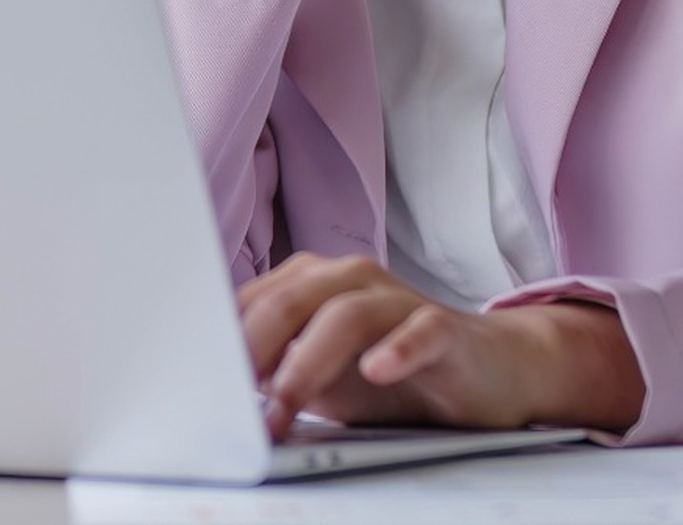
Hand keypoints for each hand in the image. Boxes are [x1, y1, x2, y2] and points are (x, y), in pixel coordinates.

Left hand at [239, 253, 643, 439]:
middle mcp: (350, 280)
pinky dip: (397, 349)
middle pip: (291, 298)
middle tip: (232, 397)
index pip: (253, 302)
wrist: (487, 369)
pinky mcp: (446, 329)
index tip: (194, 379)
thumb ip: (275, 374)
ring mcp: (399, 300)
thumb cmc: (392, 371)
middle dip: (257, 348)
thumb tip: (215, 396)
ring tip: (288, 402)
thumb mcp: (323, 378)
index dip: (221, 340)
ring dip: (311, 361)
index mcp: (311, 285)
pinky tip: (377, 371)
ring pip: (347, 313)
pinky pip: (420, 331)